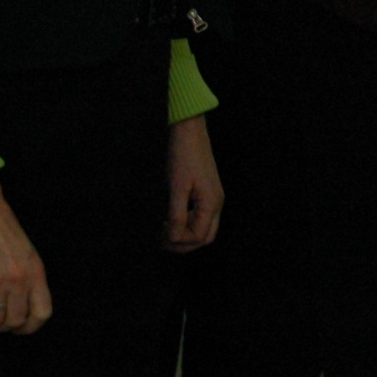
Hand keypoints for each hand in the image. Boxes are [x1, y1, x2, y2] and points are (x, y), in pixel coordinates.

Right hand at [0, 174, 50, 333]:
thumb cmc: (2, 228)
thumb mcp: (26, 252)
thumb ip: (28, 278)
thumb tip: (22, 306)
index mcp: (36, 272)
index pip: (42, 313)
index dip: (30, 327)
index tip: (18, 328)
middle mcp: (19, 279)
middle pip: (15, 321)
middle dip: (3, 326)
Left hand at [165, 114, 223, 251]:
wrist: (190, 132)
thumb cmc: (183, 157)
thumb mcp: (177, 187)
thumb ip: (177, 215)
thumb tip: (173, 238)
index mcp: (211, 203)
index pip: (198, 236)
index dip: (179, 241)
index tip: (160, 236)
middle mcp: (216, 203)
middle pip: (205, 236)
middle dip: (185, 244)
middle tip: (163, 241)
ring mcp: (213, 197)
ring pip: (204, 227)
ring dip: (185, 234)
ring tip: (165, 231)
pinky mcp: (207, 192)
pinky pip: (200, 216)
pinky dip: (187, 223)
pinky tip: (172, 218)